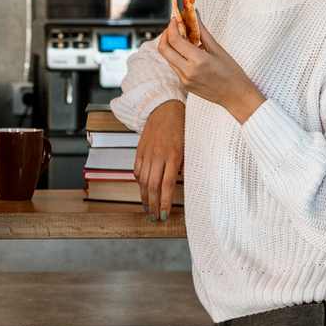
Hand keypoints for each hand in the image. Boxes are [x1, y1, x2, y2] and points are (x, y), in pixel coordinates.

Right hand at [134, 101, 183, 221]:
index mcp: (173, 155)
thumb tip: (184, 183)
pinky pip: (137, 170)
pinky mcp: (140, 150)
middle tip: (155, 217)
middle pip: (152, 186)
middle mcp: (158, 156)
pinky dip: (139, 182)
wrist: (164, 108)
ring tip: (148, 209)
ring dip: (145, 198)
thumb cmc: (180, 126)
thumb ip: (185, 164)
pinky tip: (142, 190)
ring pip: (143, 181)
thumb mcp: (188, 145)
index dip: (165, 202)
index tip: (165, 214)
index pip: (167, 185)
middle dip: (153, 205)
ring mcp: (147, 153)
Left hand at [154, 18, 264, 121]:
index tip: (175, 19)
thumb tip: (195, 16)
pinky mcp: (184, 86)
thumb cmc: (232, 73)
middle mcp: (188, 72)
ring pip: (167, 58)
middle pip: (164, 49)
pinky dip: (176, 56)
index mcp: (198, 61)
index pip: (175, 40)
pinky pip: (174, 67)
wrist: (236, 97)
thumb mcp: (218, 50)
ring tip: (182, 38)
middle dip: (165, 35)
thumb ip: (203, 33)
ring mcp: (184, 80)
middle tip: (173, 27)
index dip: (172, 27)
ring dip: (170, 46)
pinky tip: (187, 52)